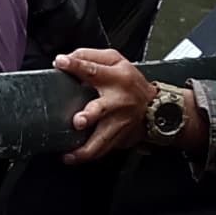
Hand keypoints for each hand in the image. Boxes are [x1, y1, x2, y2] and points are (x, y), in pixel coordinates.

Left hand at [53, 45, 162, 167]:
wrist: (155, 105)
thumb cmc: (130, 81)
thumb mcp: (114, 60)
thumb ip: (89, 56)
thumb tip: (65, 60)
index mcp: (116, 77)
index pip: (93, 69)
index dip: (76, 66)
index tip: (60, 63)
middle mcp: (118, 101)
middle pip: (102, 108)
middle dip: (90, 115)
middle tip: (78, 121)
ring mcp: (119, 122)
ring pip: (103, 138)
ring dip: (86, 148)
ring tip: (71, 155)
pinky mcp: (120, 138)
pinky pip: (104, 150)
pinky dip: (89, 155)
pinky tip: (74, 158)